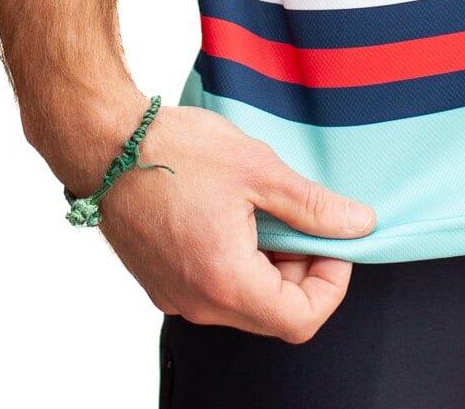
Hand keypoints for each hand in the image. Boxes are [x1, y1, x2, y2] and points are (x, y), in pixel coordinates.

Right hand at [65, 102, 376, 340]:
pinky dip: (241, 263)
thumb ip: (312, 206)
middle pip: (273, 315)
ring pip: (245, 302)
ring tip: (272, 212)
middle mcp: (198, 303)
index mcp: (226, 282)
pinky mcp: (161, 280)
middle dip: (304, 274)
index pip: (300, 320)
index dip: (332, 285)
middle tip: (308, 222)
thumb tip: (358, 224)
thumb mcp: (259, 171)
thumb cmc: (176, 152)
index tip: (336, 242)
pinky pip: (215, 289)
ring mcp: (176, 295)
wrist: (107, 144)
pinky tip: (241, 217)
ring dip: (272, 267)